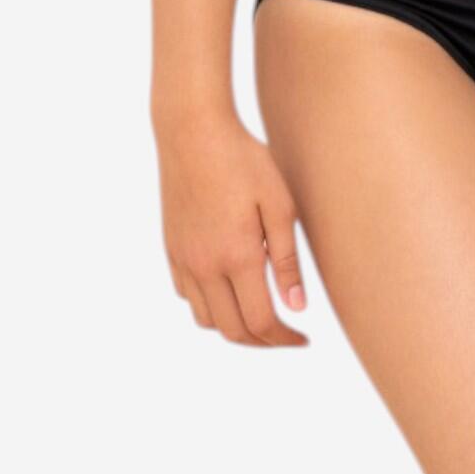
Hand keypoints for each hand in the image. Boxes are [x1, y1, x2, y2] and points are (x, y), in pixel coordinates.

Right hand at [157, 109, 312, 347]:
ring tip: (259, 316)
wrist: (192, 131)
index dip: (284, 339)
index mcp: (238, 257)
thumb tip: (296, 307)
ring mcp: (184, 259)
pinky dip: (210, 306)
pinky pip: (187, 296)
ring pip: (206, 319)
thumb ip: (286, 260)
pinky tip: (229, 290)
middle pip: (232, 330)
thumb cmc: (244, 161)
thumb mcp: (279, 205)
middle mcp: (205, 266)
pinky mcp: (171, 248)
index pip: (261, 322)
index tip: (303, 339)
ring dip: (234, 327)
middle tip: (285, 336)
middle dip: (261, 342)